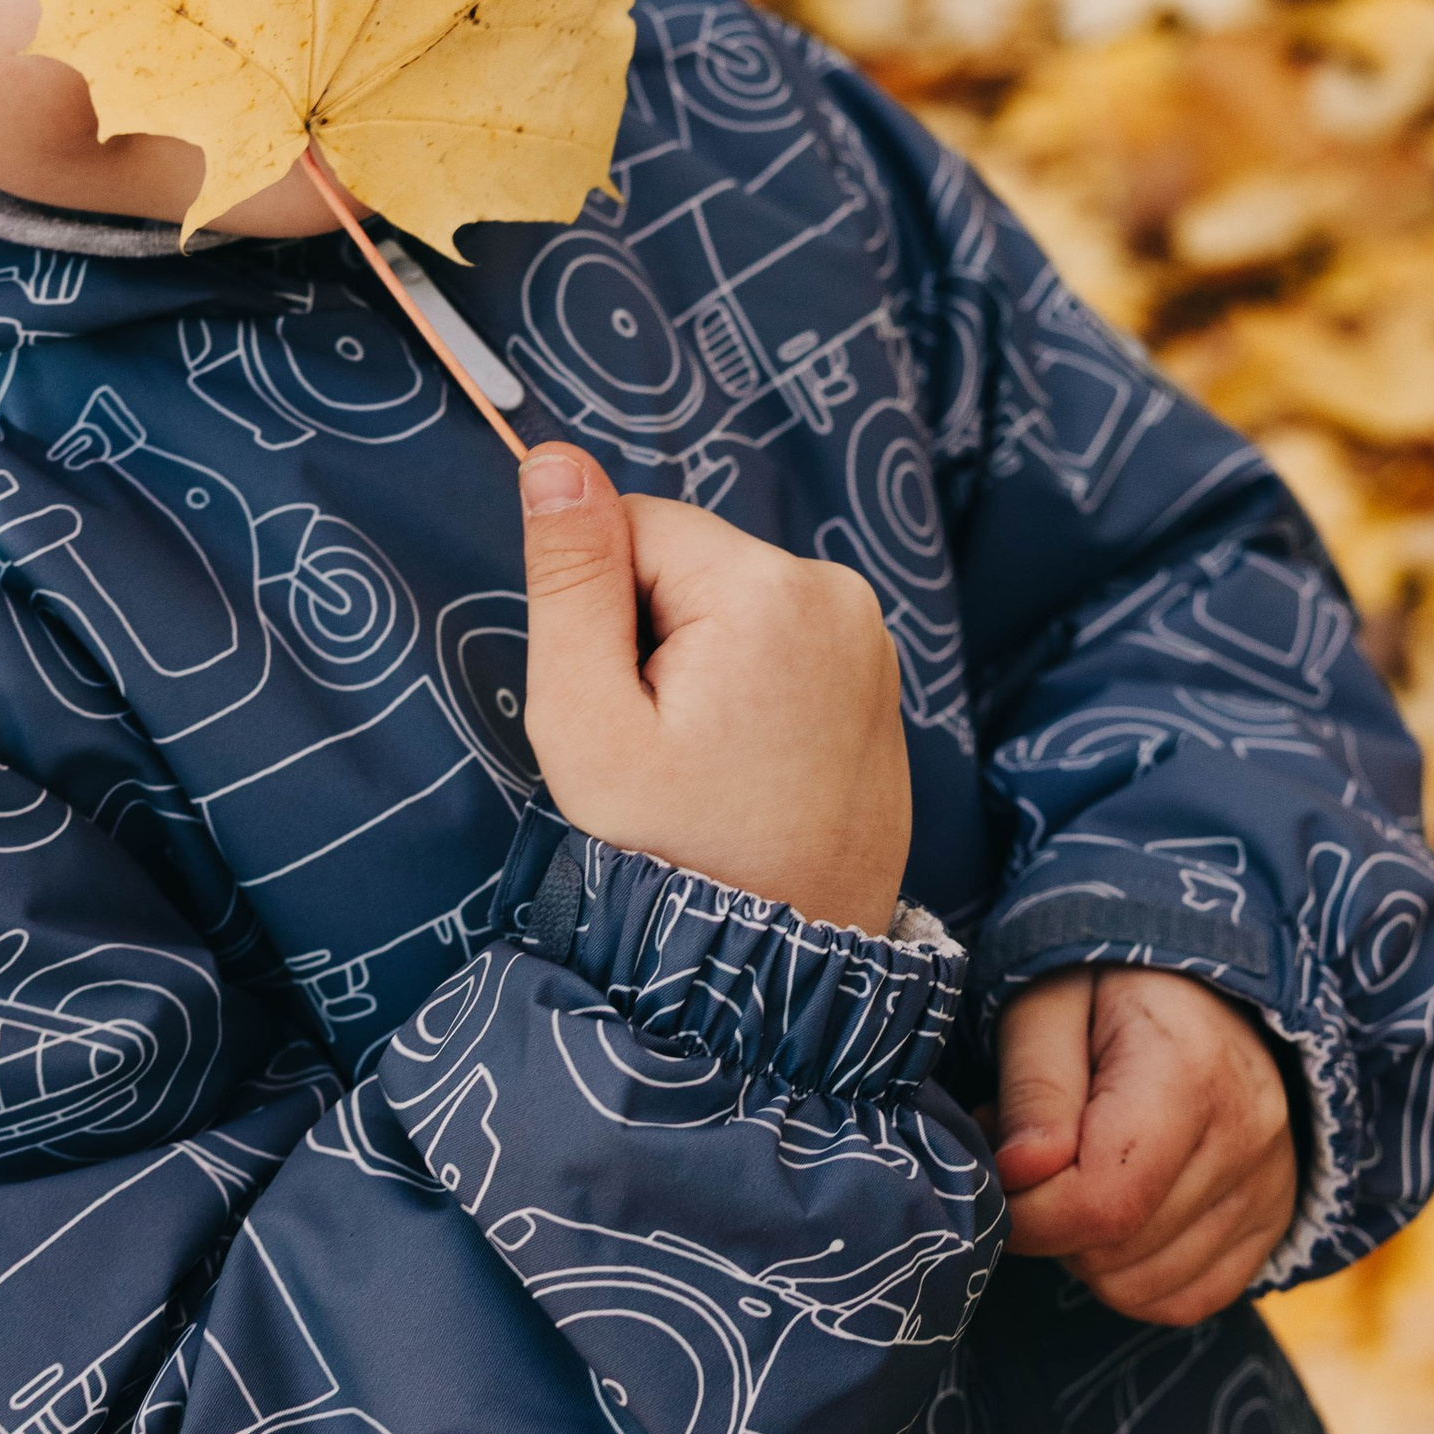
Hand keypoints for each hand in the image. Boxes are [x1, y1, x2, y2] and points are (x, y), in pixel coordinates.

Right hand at [519, 440, 911, 936]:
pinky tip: (746, 773)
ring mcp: (872, 642)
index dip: (601, 614)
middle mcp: (841, 596)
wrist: (769, 973)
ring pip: (732, 608)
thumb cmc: (667, 853)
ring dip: (701, 668)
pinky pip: (780, 650)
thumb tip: (555, 459)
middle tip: (665, 748)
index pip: (636, 527)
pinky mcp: (878, 685)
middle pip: (691, 564)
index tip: (626, 707)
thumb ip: (570, 578)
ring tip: (707, 768)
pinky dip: (748, 695)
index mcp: (771, 589)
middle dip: (655, 638)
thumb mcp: (586, 718)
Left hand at [992, 964, 1296, 1322]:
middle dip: (1050, 1221)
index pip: (1100, 1202)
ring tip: (1078, 1172)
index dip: (1027, 1212)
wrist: (1200, 987)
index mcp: (1191, 1074)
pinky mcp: (1273, 1222)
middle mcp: (1248, 1138)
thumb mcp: (1047, 1005)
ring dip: (1086, 1249)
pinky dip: (1132, 1275)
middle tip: (1035, 1155)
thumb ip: (1034, 1089)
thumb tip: (1021, 1173)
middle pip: (1116, 1251)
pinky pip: (1184, 1299)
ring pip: (1141, 1287)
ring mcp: (1271, 1187)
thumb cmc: (1107, 991)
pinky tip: (1118, 1210)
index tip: (999, 1172)